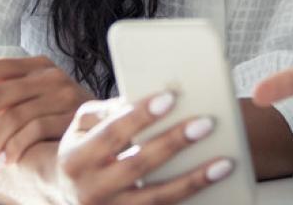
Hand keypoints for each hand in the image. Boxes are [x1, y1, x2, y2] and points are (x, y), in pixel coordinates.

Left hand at [0, 56, 94, 175]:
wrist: (110, 124)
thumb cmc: (61, 114)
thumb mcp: (30, 99)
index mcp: (31, 64)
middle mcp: (45, 73)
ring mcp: (60, 92)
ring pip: (11, 117)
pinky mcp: (71, 113)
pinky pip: (34, 130)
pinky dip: (15, 148)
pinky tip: (6, 162)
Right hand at [54, 91, 233, 203]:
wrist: (68, 197)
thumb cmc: (82, 152)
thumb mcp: (82, 127)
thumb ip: (106, 111)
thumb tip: (140, 97)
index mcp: (75, 160)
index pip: (112, 133)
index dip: (141, 115)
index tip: (170, 97)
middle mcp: (91, 191)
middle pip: (138, 165)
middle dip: (173, 143)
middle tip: (205, 123)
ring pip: (157, 199)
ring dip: (193, 181)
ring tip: (224, 163)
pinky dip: (189, 200)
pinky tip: (214, 188)